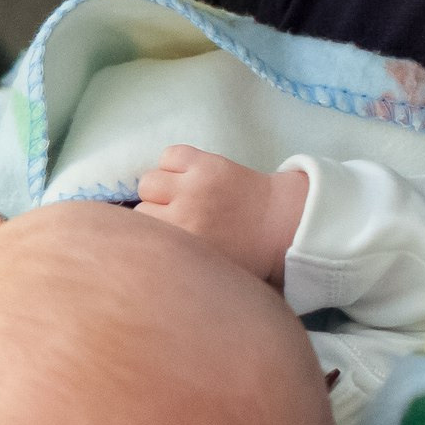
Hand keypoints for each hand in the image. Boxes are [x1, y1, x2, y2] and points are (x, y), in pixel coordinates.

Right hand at [136, 144, 308, 286]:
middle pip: (141, 205)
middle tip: (174, 215)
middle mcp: (185, 212)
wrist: (283, 222)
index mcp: (187, 242)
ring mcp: (194, 183)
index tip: (167, 233)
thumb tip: (143, 250)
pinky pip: (169, 155)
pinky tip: (186, 175)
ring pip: (149, 179)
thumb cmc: (245, 252)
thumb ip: (176, 257)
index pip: (143, 230)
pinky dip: (172, 163)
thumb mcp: (208, 269)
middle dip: (154, 211)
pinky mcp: (205, 161)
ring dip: (160, 187)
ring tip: (178, 193)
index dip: (154, 231)